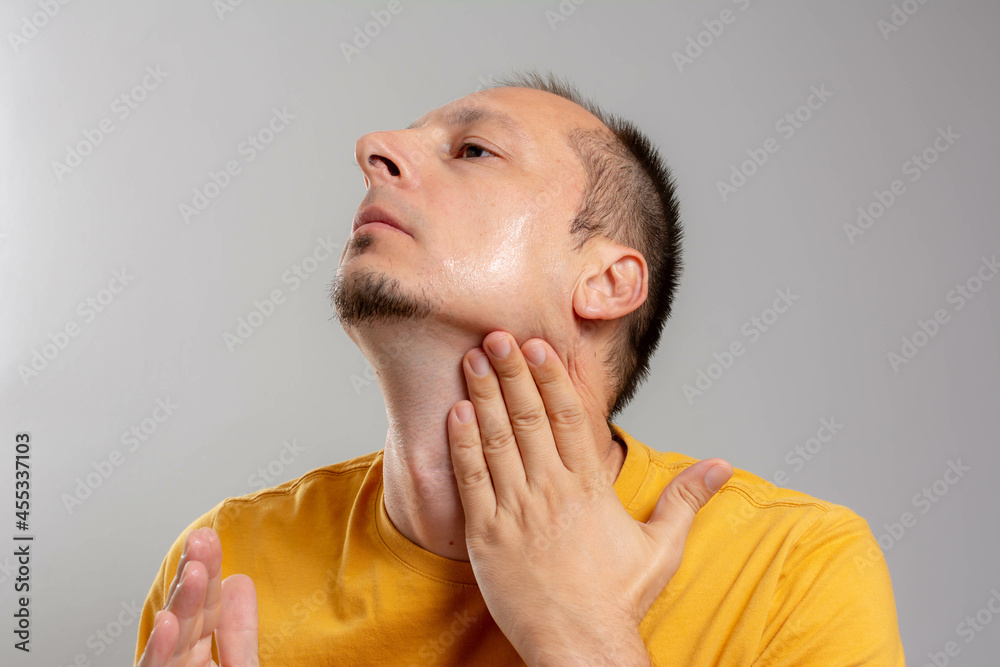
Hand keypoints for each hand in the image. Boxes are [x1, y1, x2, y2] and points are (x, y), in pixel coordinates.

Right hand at [137, 527, 259, 666]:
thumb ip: (240, 633)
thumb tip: (239, 581)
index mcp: (199, 656)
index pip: (206, 607)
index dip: (210, 571)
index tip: (210, 537)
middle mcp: (180, 662)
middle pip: (187, 613)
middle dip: (193, 575)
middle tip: (200, 538)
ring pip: (171, 636)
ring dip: (181, 601)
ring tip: (193, 569)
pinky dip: (159, 648)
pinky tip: (167, 621)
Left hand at [447, 331, 732, 665]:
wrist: (579, 644)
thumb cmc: (618, 598)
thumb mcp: (662, 545)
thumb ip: (687, 498)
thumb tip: (723, 466)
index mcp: (589, 487)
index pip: (569, 417)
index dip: (551, 377)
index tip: (538, 346)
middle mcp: (551, 490)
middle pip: (529, 417)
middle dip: (512, 372)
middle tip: (497, 335)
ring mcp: (516, 511)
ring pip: (497, 440)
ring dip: (484, 396)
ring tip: (473, 359)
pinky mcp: (486, 535)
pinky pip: (472, 480)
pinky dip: (462, 444)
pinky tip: (456, 413)